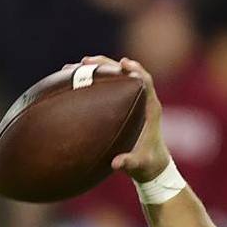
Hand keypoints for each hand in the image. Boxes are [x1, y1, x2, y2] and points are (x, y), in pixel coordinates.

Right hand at [78, 55, 168, 182]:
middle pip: (126, 73)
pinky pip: (108, 87)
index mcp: (151, 109)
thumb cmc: (148, 164)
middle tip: (86, 61)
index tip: (123, 63)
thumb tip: (116, 164)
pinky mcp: (122, 105)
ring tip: (76, 66)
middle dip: (107, 64)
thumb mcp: (140, 165)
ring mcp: (131, 101)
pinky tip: (74, 80)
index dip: (136, 70)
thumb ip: (130, 163)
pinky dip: (93, 81)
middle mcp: (141, 100)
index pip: (145, 82)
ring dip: (98, 69)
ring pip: (115, 77)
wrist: (152, 165)